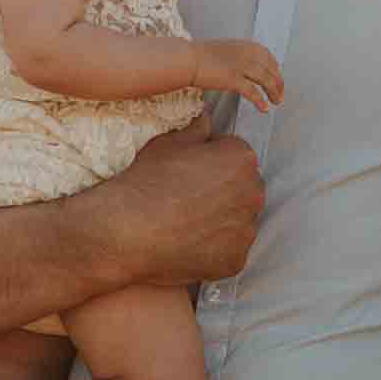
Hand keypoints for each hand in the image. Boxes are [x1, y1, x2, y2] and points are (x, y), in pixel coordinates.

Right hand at [79, 130, 262, 290]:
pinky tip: (187, 244)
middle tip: (188, 199)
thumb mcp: (168, 144)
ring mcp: (246, 230)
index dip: (212, 162)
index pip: (236, 156)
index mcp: (241, 159)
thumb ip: (196, 130)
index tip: (191, 173)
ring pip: (238, 221)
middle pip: (244, 189)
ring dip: (221, 221)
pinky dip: (214, 249)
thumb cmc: (146, 182)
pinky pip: (230, 250)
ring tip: (186, 223)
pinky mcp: (235, 260)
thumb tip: (207, 119)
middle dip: (223, 191)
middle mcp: (253, 193)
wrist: (126, 230)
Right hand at [182, 36, 288, 112]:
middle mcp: (247, 54)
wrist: (187, 59)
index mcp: (246, 45)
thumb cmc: (200, 56)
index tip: (277, 78)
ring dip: (274, 92)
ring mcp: (241, 66)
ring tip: (276, 102)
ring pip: (266, 80)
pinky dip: (260, 101)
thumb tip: (246, 67)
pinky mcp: (233, 79)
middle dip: (278, 83)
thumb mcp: (225, 50)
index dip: (276, 70)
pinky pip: (253, 92)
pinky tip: (264, 108)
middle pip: (271, 69)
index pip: (269, 57)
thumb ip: (238, 56)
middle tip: (280, 94)